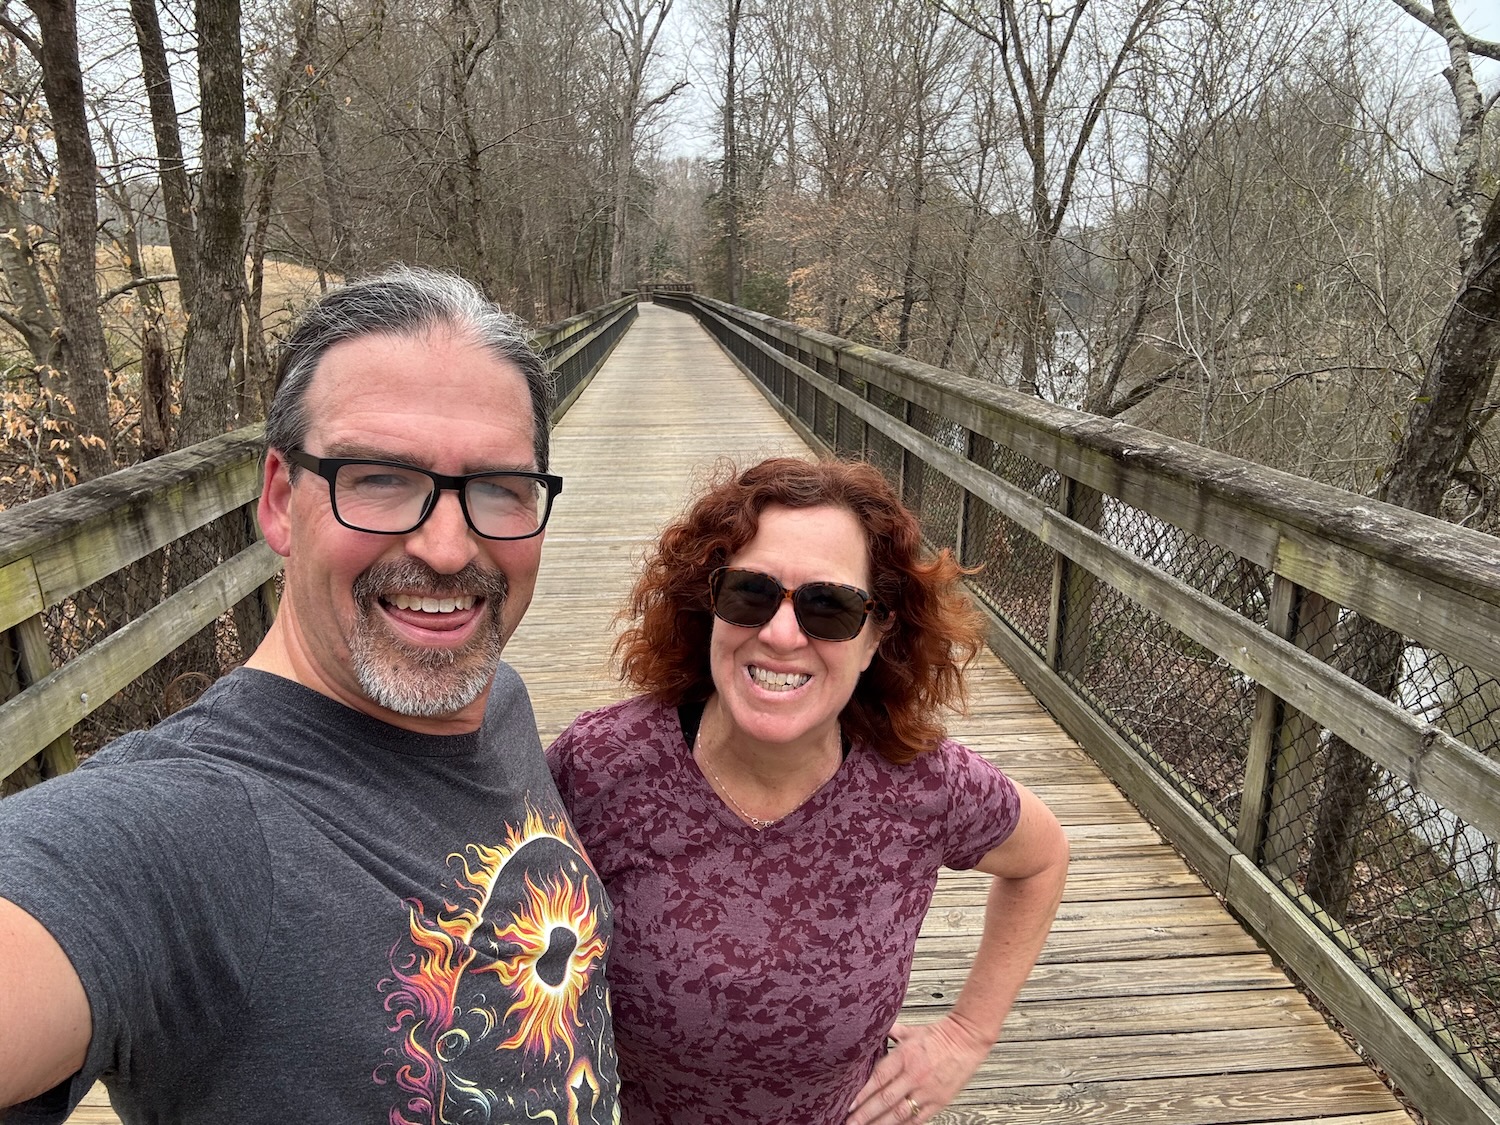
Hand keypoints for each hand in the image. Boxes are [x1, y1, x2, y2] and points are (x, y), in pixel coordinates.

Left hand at [845, 1016, 991, 1123]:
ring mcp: (927, 1091)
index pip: (878, 1078)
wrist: (967, 1040)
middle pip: (885, 1100)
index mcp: (905, 1056)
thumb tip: (873, 1030)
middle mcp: (914, 1075)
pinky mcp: (939, 1101)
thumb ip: (890, 1033)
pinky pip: (918, 1119)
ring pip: (899, 1113)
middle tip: (850, 1123)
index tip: (848, 1105)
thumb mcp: (911, 1031)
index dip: (862, 1094)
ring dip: (880, 1124)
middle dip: (865, 1114)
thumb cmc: (939, 1035)